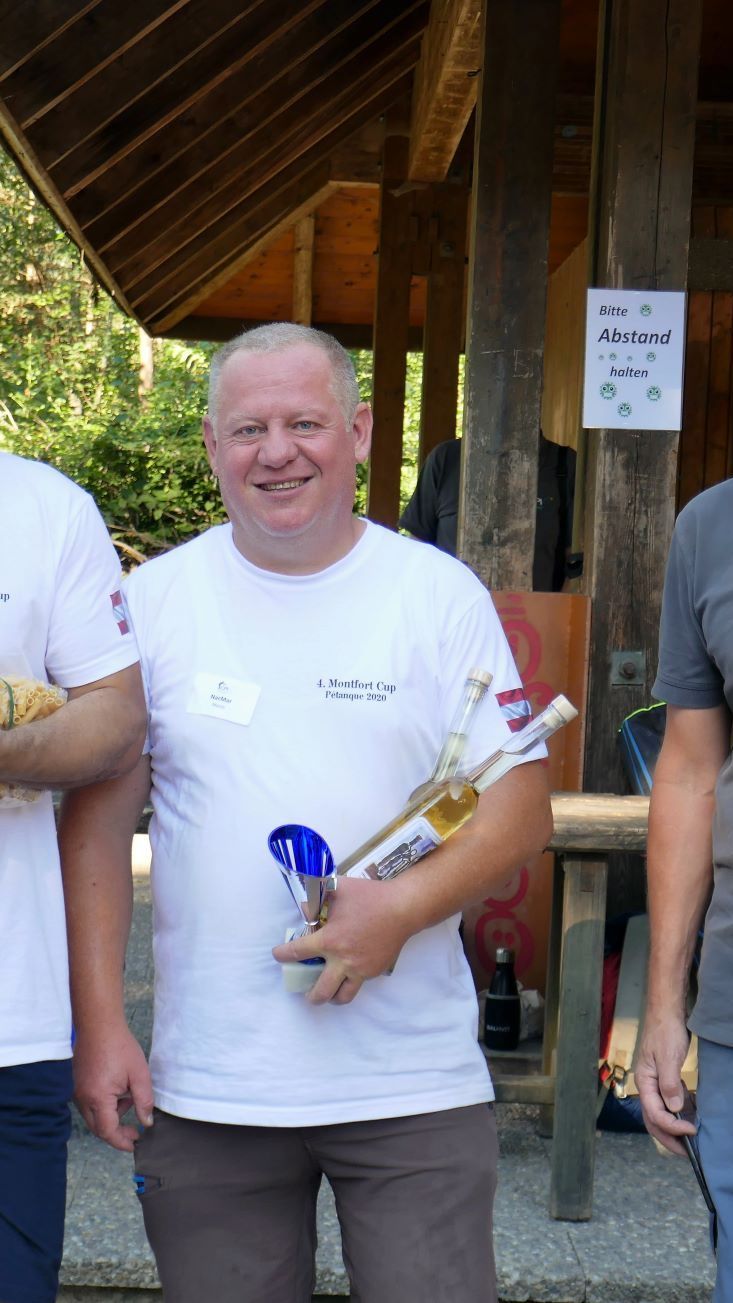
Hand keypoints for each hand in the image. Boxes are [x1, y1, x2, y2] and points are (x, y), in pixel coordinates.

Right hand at [73, 1023, 153, 1151]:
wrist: (99, 1024)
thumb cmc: (119, 1046)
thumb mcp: (139, 1074)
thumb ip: (144, 1101)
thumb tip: (147, 1122)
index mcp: (98, 1098)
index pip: (108, 1132)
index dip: (122, 1141)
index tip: (135, 1143)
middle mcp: (83, 1099)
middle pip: (98, 1128)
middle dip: (117, 1132)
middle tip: (135, 1131)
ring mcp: (78, 1092)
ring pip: (93, 1117)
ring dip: (112, 1116)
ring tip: (130, 1098)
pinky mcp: (78, 1084)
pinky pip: (90, 1105)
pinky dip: (104, 1105)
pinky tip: (119, 1091)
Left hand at [272, 876, 413, 1005]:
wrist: (403, 908)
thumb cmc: (369, 896)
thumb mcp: (338, 889)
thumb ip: (317, 898)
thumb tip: (303, 907)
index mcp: (330, 940)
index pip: (298, 952)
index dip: (283, 955)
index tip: (278, 955)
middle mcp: (343, 961)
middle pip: (320, 991)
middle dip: (309, 995)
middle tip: (305, 991)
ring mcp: (361, 969)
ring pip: (342, 996)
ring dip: (331, 997)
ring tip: (327, 992)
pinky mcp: (375, 972)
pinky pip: (358, 983)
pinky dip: (350, 982)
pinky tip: (348, 973)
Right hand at [636, 1012, 695, 1154]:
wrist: (666, 1011)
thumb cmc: (665, 1031)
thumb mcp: (668, 1057)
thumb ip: (669, 1084)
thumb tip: (674, 1109)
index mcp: (644, 1082)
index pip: (655, 1113)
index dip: (672, 1126)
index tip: (691, 1131)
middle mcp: (647, 1086)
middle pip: (653, 1120)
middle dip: (669, 1138)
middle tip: (687, 1152)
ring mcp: (655, 1083)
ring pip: (661, 1114)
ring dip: (674, 1129)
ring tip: (690, 1141)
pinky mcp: (665, 1080)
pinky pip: (670, 1104)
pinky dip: (679, 1115)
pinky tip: (691, 1117)